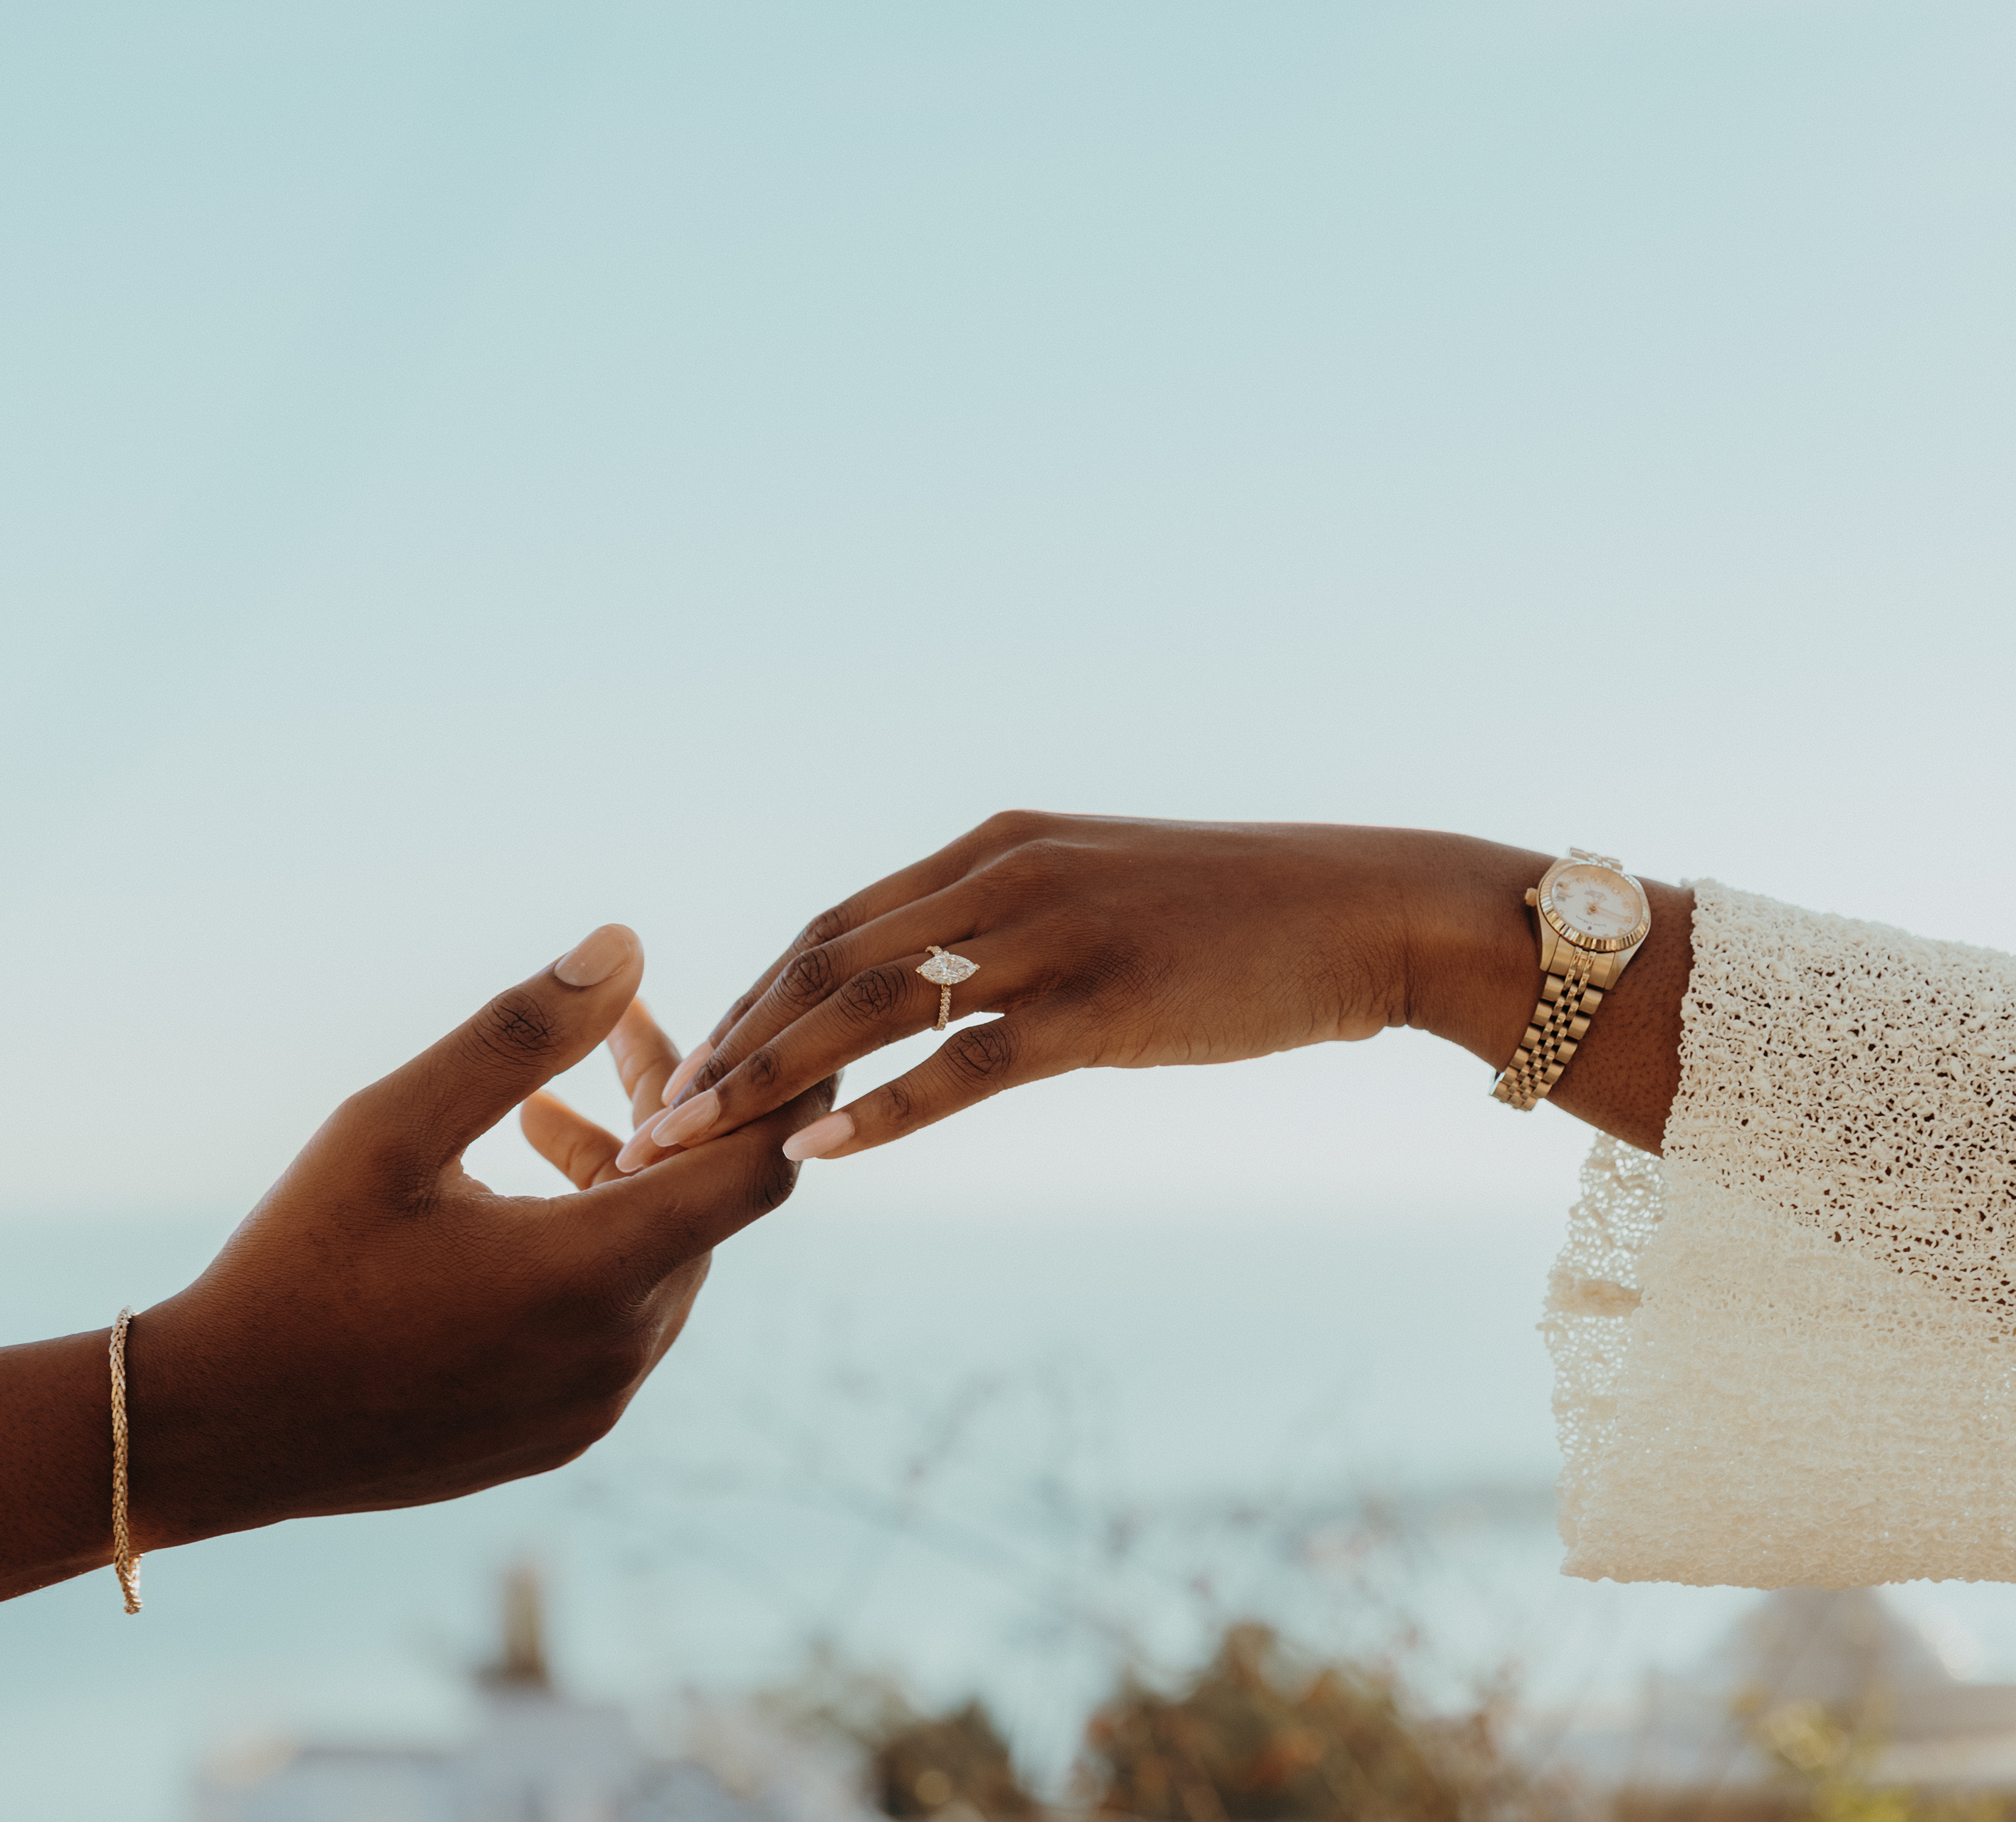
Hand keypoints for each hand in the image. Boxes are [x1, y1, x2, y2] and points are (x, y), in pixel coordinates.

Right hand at [0, 926, 832, 1612]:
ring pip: (665, 1267)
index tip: (754, 1025)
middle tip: (613, 1041)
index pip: (761, 1169)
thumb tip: (626, 947)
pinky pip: (620, 1326)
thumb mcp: (393, 1126)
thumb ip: (520, 1034)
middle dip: (677, 1117)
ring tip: (536, 1120)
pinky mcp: (561, 1433)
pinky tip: (513, 1211)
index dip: (782, 1091)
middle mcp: (617, 1350)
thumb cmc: (296, 1265)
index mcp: (593, 1273)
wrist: (215, 1431)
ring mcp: (594, 1403)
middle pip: (708, 1208)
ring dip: (628, 1185)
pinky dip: (599, 1255)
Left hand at [610, 814, 1688, 1172]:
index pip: (836, 924)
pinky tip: (820, 1152)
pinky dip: (883, 1107)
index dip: (754, 996)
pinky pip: (964, 1062)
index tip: (690, 1066)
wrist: (1366, 911)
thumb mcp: (1100, 902)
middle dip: (730, 1040)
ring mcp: (1048, 935)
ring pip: (871, 1006)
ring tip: (693, 1144)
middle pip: (825, 960)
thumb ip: (1010, 934)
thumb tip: (941, 998)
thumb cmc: (1238, 920)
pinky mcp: (1099, 1004)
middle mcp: (1003, 877)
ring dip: (771, 1076)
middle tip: (648, 1121)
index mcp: (994, 848)